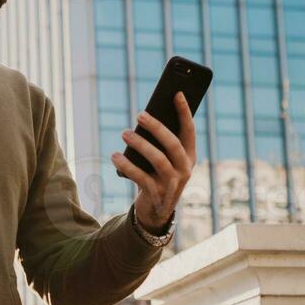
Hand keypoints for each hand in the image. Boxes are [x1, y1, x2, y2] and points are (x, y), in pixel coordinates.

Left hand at [111, 91, 195, 231]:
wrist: (155, 211)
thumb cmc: (157, 176)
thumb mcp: (162, 159)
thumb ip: (158, 142)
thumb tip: (144, 118)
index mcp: (189, 157)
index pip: (189, 131)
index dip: (184, 112)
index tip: (176, 93)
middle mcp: (184, 169)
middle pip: (173, 144)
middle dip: (157, 127)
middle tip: (140, 114)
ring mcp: (171, 183)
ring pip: (158, 160)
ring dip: (140, 144)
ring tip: (125, 132)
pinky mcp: (156, 194)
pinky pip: (141, 177)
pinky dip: (127, 166)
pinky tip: (115, 156)